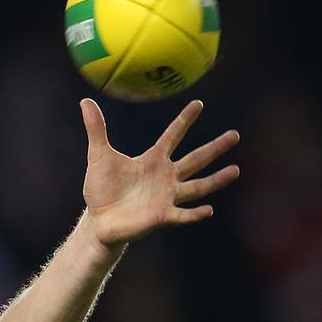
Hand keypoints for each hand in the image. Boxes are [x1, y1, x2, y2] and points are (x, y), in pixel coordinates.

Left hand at [80, 98, 239, 246]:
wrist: (98, 220)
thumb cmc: (101, 189)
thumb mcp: (98, 155)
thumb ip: (96, 129)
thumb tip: (85, 101)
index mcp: (153, 160)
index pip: (173, 136)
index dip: (185, 120)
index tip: (199, 104)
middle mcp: (165, 177)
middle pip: (196, 159)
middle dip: (215, 148)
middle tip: (235, 135)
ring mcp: (166, 197)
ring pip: (198, 187)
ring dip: (216, 179)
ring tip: (236, 170)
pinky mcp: (162, 216)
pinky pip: (182, 214)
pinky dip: (195, 214)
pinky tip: (209, 210)